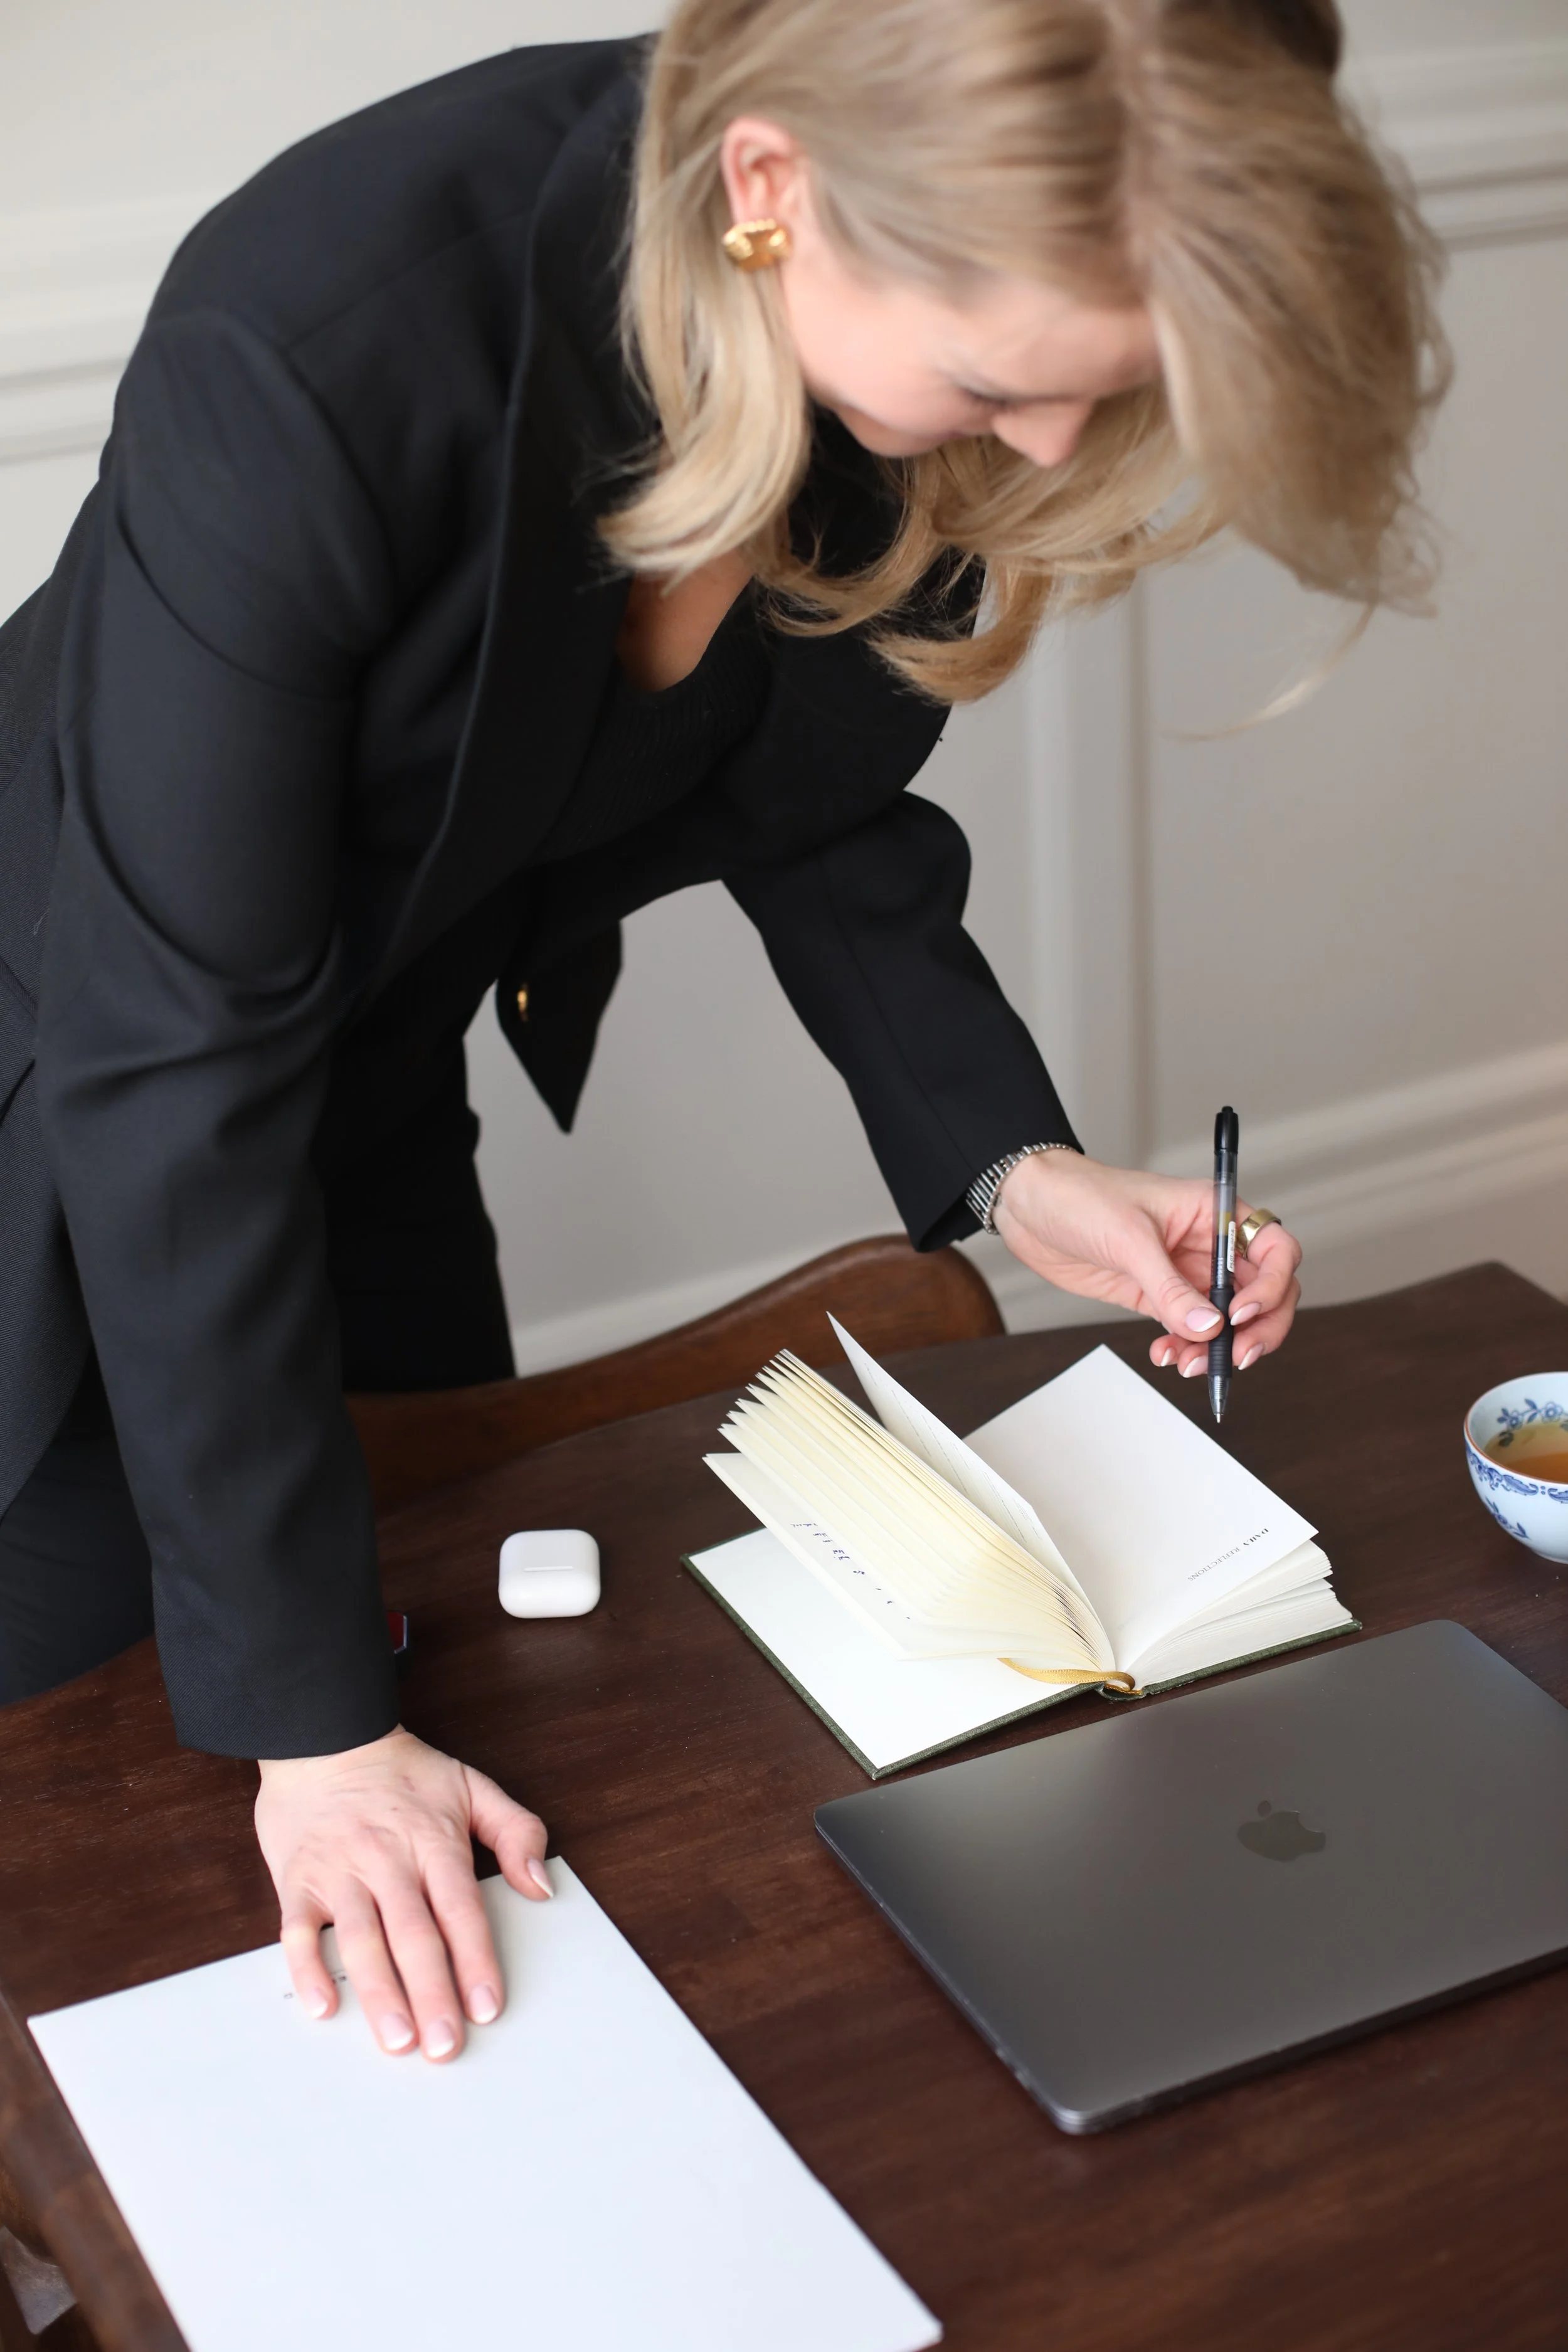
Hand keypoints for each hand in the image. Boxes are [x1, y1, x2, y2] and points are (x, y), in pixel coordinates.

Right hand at [254, 1727, 550, 2061]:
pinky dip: (308, 1968)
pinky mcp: (298, 1879)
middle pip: (415, 1935)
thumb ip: (517, 1830)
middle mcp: (388, 1860)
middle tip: (444, 2046)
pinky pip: (298, 1930)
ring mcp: (340, 1871)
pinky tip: (323, 2006)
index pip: (461, 1910)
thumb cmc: (402, 1772)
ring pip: (362, 1938)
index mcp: (434, 1842)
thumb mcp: (472, 1785)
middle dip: (432, 1994)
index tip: (487, 2006)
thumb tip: (542, 1886)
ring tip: (396, 2039)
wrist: (325, 1736)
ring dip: (379, 1992)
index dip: (476, 1960)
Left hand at [992, 1150, 1302, 1378]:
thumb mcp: (1129, 1239)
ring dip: (1218, 1348)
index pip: (1275, 1251)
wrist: (1031, 1207)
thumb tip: (1208, 1327)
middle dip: (1257, 1329)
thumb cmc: (1081, 1197)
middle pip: (1264, 1292)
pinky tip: (1165, 1355)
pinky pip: (1190, 1330)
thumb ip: (1169, 1287)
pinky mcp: (1159, 1297)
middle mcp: (1209, 1244)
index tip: (1242, 1313)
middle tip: (1234, 1357)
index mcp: (1215, 1213)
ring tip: (1188, 1364)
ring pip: (1229, 1320)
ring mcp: (1186, 1273)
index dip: (1271, 1286)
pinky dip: (1187, 1349)